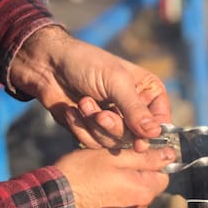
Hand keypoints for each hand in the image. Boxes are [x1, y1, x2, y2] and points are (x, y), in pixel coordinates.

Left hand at [10, 25, 171, 149]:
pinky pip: (94, 144)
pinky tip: (72, 111)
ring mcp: (114, 122)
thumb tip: (154, 133)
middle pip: (136, 136)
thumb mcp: (115, 82)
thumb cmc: (86, 63)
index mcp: (148, 93)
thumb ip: (135, 110)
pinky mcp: (93, 130)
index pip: (160, 121)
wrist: (47, 65)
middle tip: (99, 114)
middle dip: (114, 126)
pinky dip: (81, 128)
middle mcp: (134, 110)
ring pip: (114, 142)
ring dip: (94, 125)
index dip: (151, 133)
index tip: (139, 142)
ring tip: (82, 103)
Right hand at [54, 146, 173, 207]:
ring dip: (123, 190)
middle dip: (135, 176)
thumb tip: (170, 155)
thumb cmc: (80, 176)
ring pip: (133, 199)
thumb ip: (145, 157)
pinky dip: (112, 203)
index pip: (163, 175)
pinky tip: (95, 195)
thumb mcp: (113, 158)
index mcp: (144, 192)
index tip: (131, 157)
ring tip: (99, 182)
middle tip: (110, 167)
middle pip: (148, 188)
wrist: (50, 206)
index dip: (149, 163)